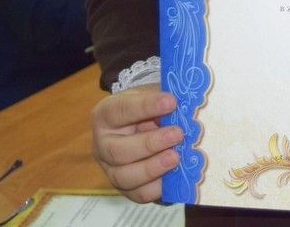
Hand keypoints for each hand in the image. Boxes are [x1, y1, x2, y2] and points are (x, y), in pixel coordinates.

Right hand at [90, 86, 182, 203]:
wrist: (147, 125)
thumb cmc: (150, 108)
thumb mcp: (154, 97)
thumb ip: (165, 100)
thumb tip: (187, 106)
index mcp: (106, 115)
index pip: (121, 110)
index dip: (146, 106)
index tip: (171, 101)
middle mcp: (103, 144)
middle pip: (117, 151)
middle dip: (150, 143)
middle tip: (177, 134)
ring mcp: (111, 169)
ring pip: (124, 176)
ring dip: (152, 168)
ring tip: (176, 157)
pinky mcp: (126, 188)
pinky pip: (138, 193)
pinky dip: (157, 188)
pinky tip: (173, 177)